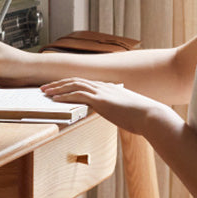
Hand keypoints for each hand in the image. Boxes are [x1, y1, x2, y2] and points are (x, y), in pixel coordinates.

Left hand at [41, 78, 171, 135]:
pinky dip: (64, 96)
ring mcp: (102, 92)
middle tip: (45, 87)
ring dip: (57, 88)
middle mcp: (104, 87)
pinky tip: (55, 99)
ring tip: (45, 92)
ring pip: (74, 85)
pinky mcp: (100, 101)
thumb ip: (118, 110)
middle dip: (59, 84)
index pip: (85, 82)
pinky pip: (77, 95)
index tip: (59, 86)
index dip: (70, 84)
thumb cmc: (142, 117)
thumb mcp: (127, 112)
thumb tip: (116, 115)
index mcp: (109, 88)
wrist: (151, 116)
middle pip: (76, 80)